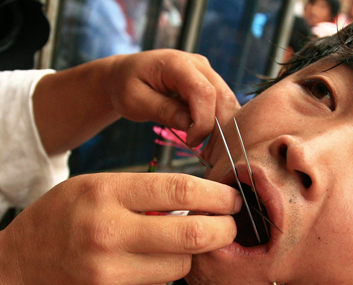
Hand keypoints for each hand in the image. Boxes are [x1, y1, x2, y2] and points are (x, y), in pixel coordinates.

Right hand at [0, 172, 240, 284]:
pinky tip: (140, 266)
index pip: (180, 190)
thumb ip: (145, 192)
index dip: (217, 195)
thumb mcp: (96, 187)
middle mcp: (107, 235)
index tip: (233, 198)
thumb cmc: (64, 218)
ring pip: (181, 265)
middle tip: (230, 225)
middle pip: (193, 235)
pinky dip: (161, 275)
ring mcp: (108, 275)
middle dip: (224, 230)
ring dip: (188, 254)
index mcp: (105, 194)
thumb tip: (203, 200)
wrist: (18, 268)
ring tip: (169, 244)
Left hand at [34, 49, 239, 154]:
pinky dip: (219, 124)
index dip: (203, 121)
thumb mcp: (134, 101)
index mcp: (177, 63)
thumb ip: (162, 110)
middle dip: (220, 128)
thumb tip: (189, 125)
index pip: (203, 92)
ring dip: (222, 128)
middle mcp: (198, 64)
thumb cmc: (125, 86)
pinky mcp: (210, 83)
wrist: (125, 75)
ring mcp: (207, 73)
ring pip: (227, 102)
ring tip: (209, 150)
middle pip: (223, 97)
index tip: (191, 142)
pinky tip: (209, 141)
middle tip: (207, 153)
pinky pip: (222, 105)